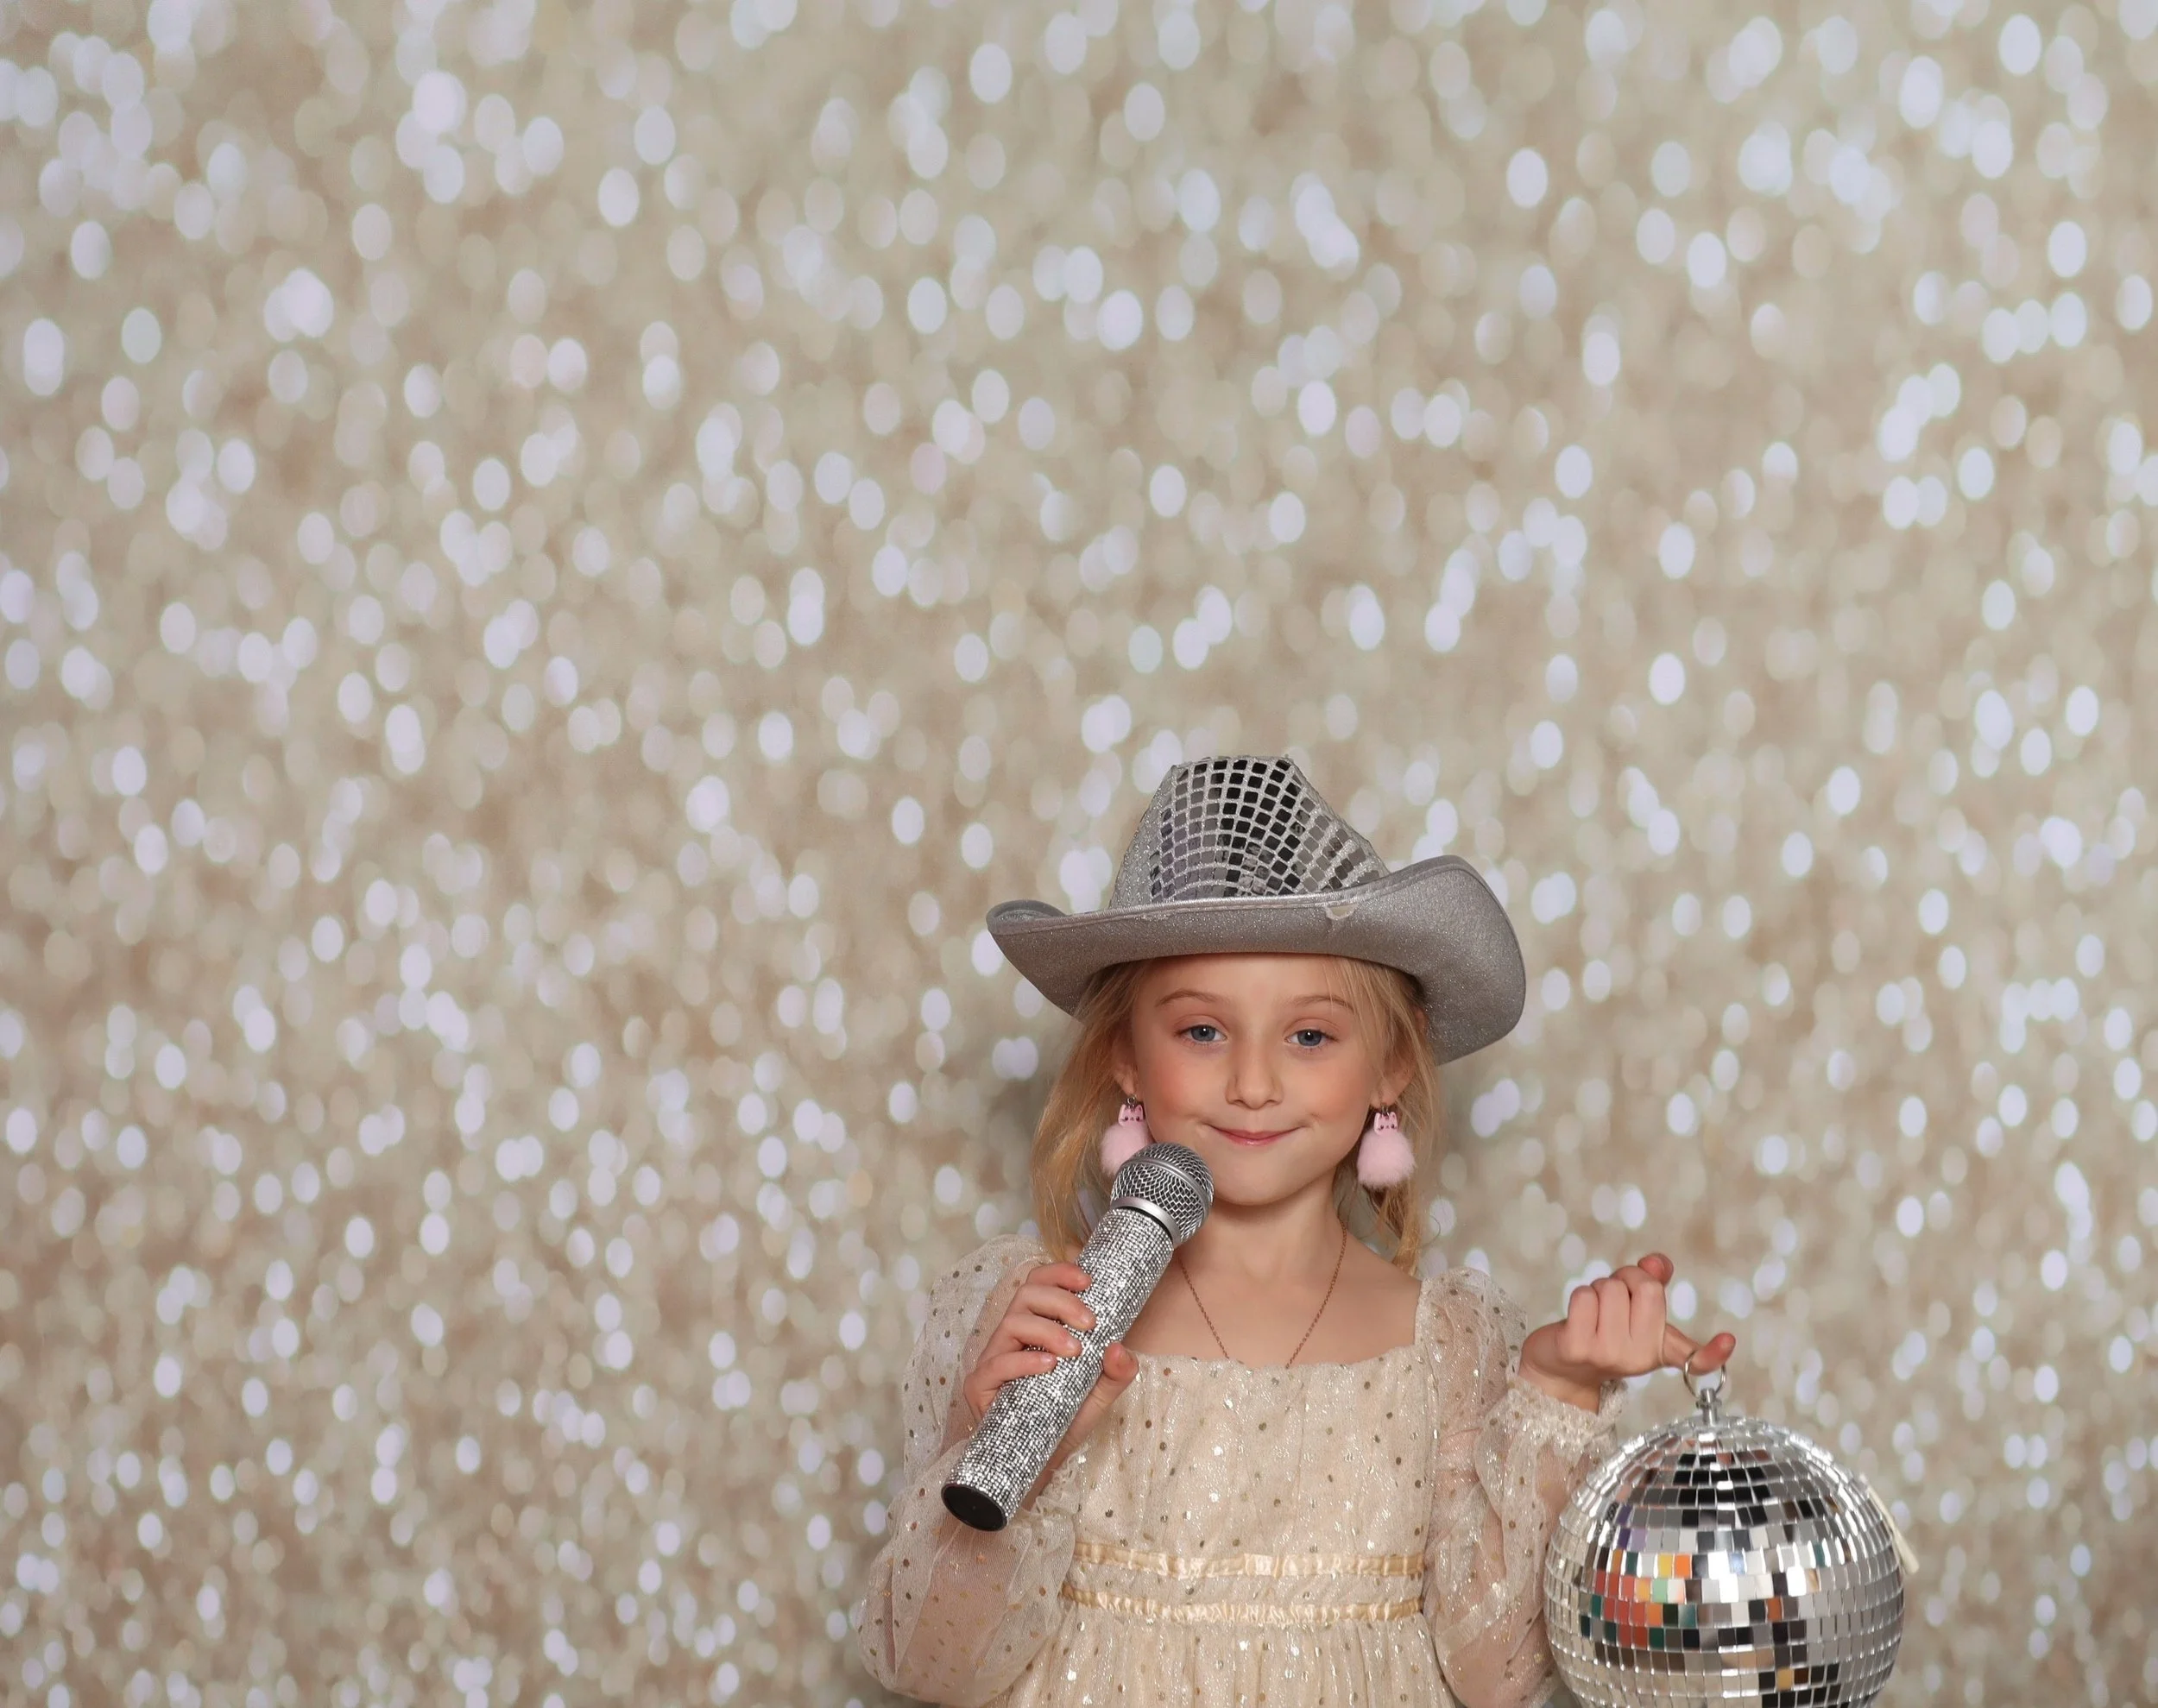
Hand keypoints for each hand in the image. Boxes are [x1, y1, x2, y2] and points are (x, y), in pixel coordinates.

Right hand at [960, 1261, 1138, 1498]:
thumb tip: (1119, 1347)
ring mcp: (993, 1360)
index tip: (1088, 1280)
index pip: (1038, 1283)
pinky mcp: (980, 1387)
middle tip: (1090, 1321)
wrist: (1042, 1465)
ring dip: (1047, 1329)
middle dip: (1061, 1300)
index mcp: (1036, 1327)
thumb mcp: (1100, 1393)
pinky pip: (996, 1364)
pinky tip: (1048, 1366)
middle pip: (1026, 1294)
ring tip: (1074, 1350)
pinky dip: (1023, 1360)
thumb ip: (1117, 1371)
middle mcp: (1011, 1337)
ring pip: (1012, 1322)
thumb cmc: (1065, 1420)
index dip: (1059, 1272)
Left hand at [1519, 1253, 1735, 1411]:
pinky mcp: (1576, 1347)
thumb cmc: (1600, 1330)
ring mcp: (1608, 1354)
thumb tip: (1658, 1262)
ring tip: (1595, 1311)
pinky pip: (1584, 1296)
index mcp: (1659, 1349)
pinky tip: (1577, 1319)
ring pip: (1611, 1287)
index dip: (1712, 1351)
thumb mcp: (1631, 1310)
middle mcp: (1639, 1357)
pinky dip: (1580, 1296)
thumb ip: (1649, 1284)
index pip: (1692, 1355)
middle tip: (1615, 1298)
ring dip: (1599, 1288)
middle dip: (1628, 1279)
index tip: (1728, 1341)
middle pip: (1647, 1287)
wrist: (1560, 1368)